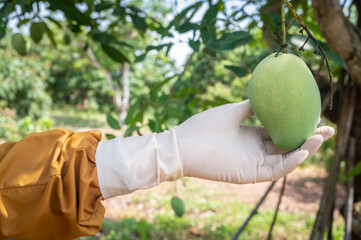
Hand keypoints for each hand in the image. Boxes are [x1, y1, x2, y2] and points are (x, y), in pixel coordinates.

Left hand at [173, 99, 333, 183]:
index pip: (281, 133)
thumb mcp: (232, 111)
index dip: (298, 127)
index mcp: (252, 136)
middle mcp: (256, 150)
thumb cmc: (204, 126)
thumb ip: (251, 106)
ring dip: (305, 150)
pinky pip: (276, 171)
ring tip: (321, 136)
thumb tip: (267, 94)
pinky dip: (291, 162)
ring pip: (286, 159)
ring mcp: (254, 163)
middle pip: (288, 146)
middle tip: (328, 129)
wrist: (184, 143)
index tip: (315, 116)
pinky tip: (302, 150)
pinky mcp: (249, 174)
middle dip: (309, 139)